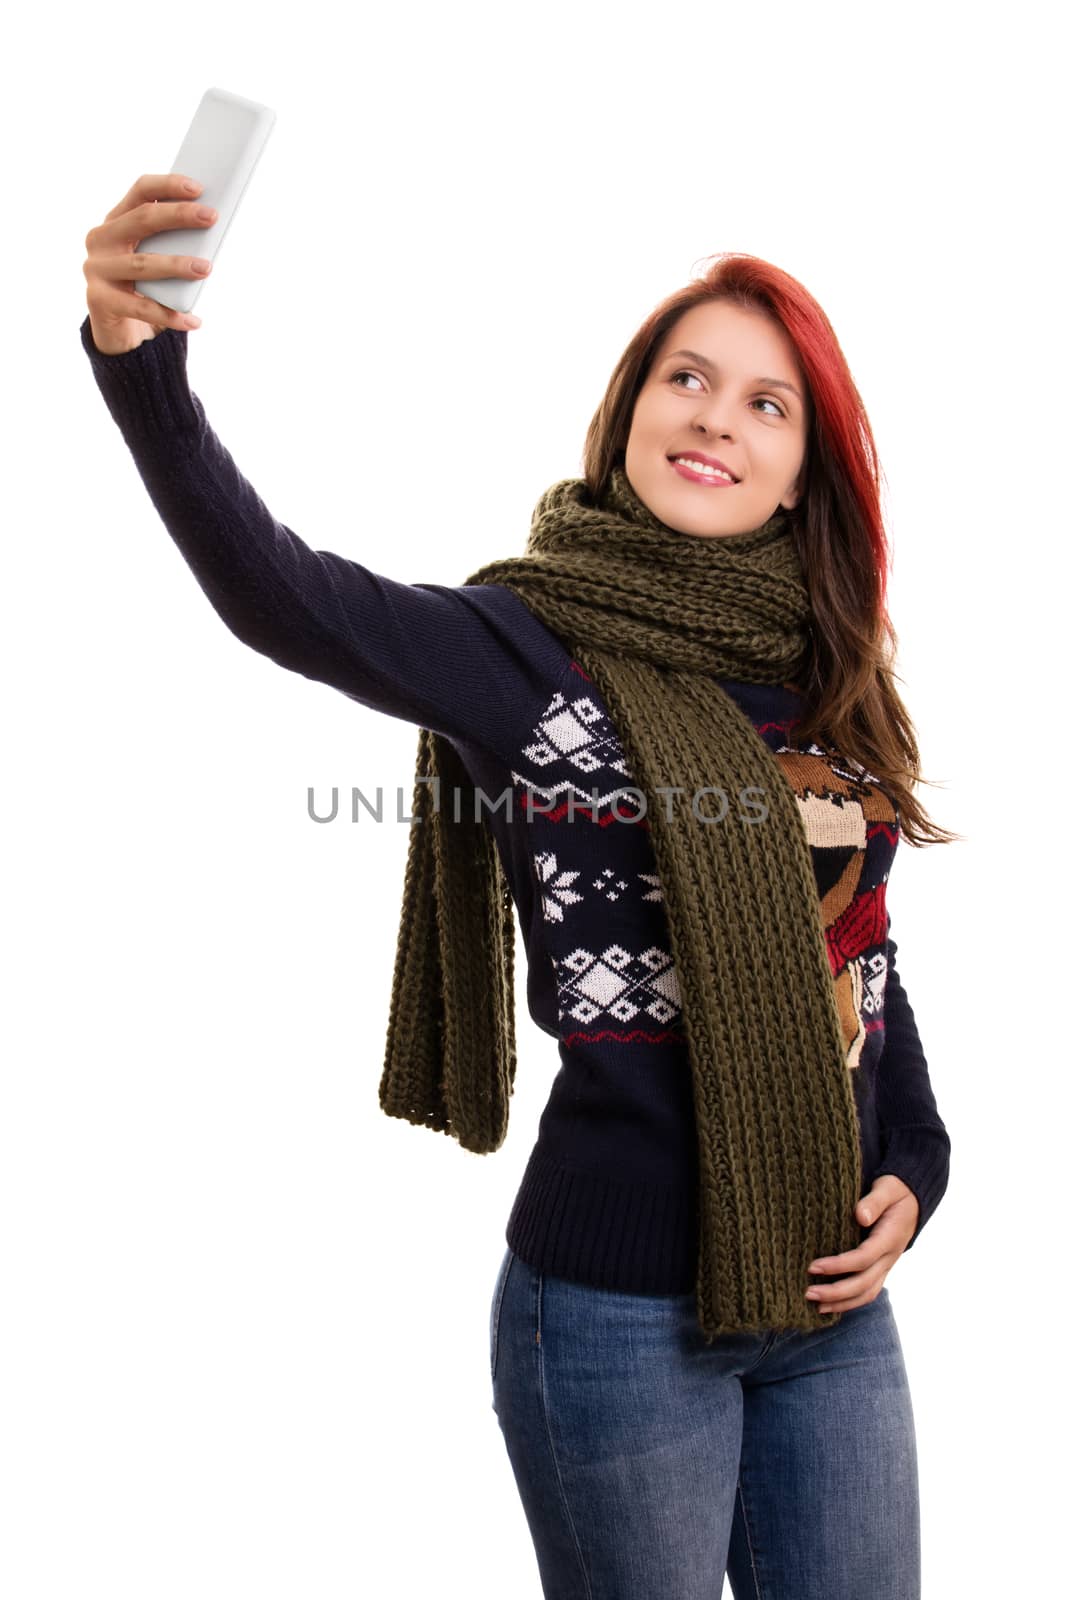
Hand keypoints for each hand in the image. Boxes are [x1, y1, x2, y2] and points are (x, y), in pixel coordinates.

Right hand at [83, 173, 216, 354]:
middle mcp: (101, 239)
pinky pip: (140, 307)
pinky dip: (170, 315)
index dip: (168, 185)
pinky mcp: (99, 300)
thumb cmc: (145, 287)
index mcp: (116, 220)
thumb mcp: (156, 258)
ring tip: (206, 268)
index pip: (140, 191)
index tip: (199, 187)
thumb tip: (210, 232)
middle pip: (141, 220)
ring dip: (176, 265)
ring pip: (141, 264)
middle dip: (178, 216)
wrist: (119, 330)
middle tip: (211, 217)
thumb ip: (172, 243)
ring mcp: (97, 269)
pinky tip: (193, 320)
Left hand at [805, 1175, 918, 1312]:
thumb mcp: (887, 1188)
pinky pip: (867, 1291)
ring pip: (867, 1293)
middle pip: (864, 1283)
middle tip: (808, 1292)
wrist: (913, 1199)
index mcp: (890, 1238)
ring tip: (816, 1305)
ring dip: (842, 1302)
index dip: (838, 1265)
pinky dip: (850, 1302)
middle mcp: (889, 1257)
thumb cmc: (895, 1190)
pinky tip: (830, 1304)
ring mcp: (886, 1266)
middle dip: (836, 1291)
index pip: (863, 1258)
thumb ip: (874, 1202)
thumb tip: (860, 1216)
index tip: (813, 1266)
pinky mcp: (881, 1269)